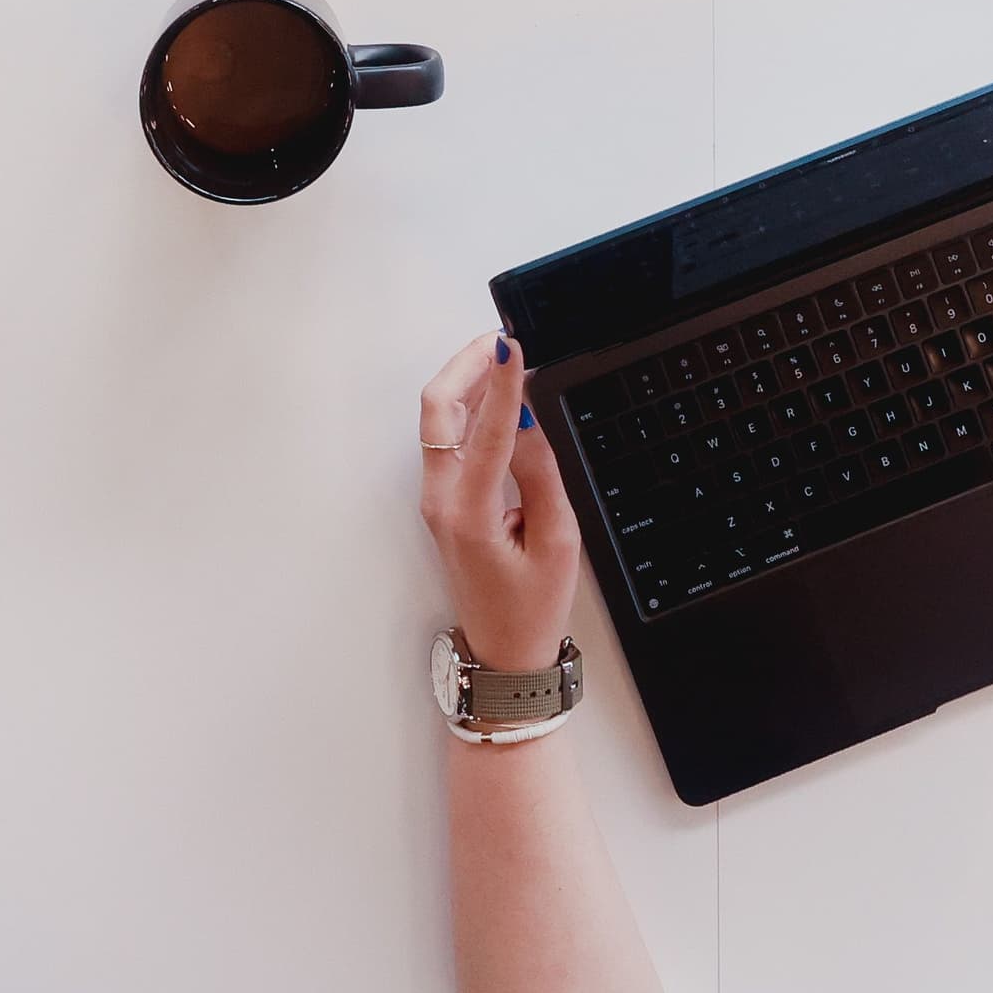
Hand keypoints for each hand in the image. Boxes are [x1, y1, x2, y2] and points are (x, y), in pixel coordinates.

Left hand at [419, 332, 582, 676]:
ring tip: (504, 355)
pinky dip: (468, 407)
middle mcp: (441, 501)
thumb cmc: (532, 607)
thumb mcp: (556, 540)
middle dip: (466, 365)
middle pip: (438, 409)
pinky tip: (496, 393)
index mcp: (468, 514)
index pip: (483, 432)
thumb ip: (540, 473)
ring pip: (438, 419)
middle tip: (504, 338)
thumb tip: (529, 417)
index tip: (512, 345)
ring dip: (466, 381)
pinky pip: (448, 439)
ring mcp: (436, 499)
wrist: (503, 653)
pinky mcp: (443, 499)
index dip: (501, 383)